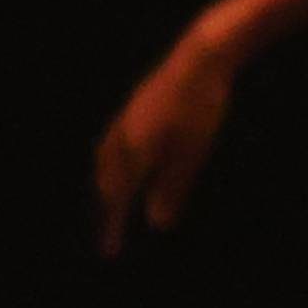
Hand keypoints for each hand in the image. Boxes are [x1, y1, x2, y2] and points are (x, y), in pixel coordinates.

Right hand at [95, 29, 245, 254]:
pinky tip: (128, 157)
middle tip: (110, 229)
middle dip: (107, 206)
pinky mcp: (137, 103)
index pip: (117, 199)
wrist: (202, 54)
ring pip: (107, 157)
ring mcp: (127, 116)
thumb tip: (156, 224)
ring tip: (112, 196)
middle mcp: (122, 135)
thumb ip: (172, 189)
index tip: (109, 252)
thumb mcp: (192, 153)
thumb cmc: (201, 107)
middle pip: (106, 180)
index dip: (113, 227)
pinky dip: (114, 159)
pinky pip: (116, 140)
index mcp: (132, 151)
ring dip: (107, 182)